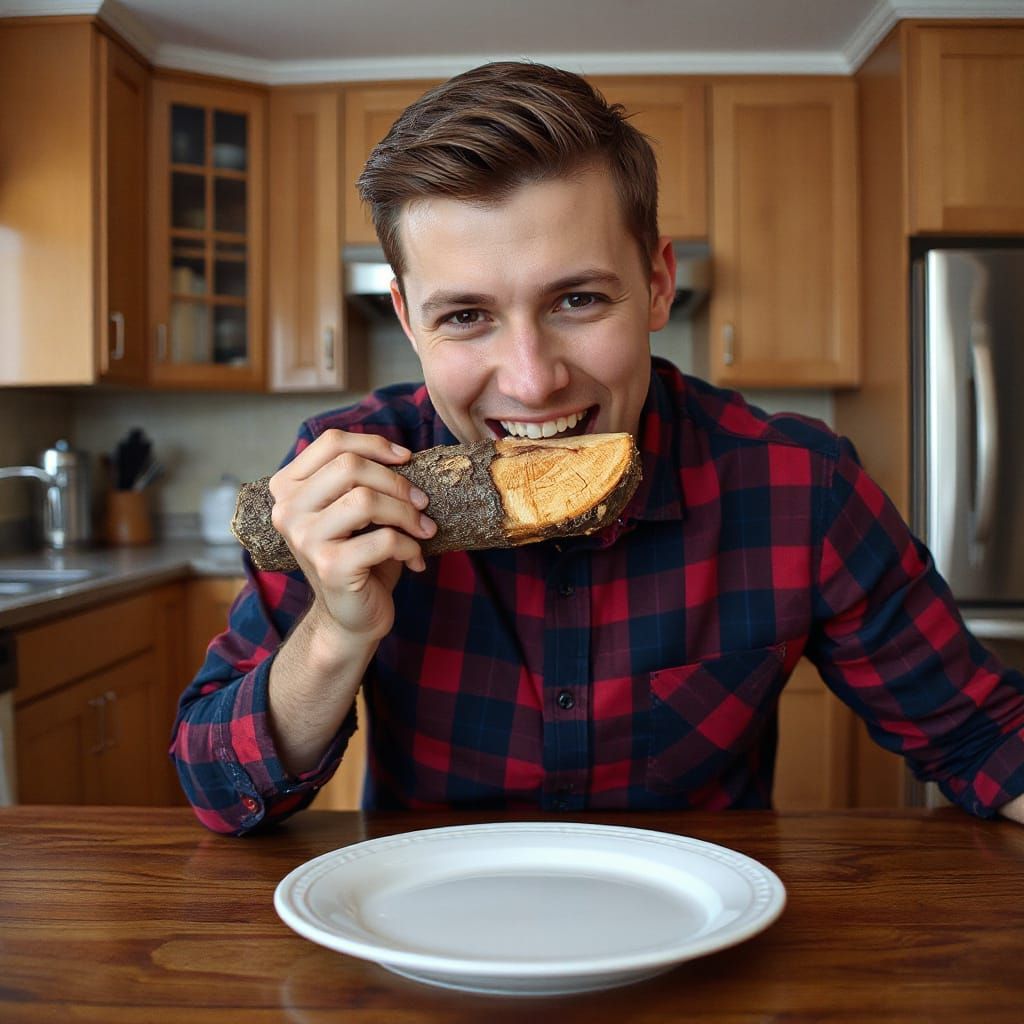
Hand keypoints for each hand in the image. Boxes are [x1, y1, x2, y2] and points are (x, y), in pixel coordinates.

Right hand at [268, 430, 434, 641]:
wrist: (352, 616)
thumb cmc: (360, 555)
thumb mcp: (354, 509)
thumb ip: (361, 478)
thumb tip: (402, 454)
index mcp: (287, 488)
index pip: (331, 442)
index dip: (375, 444)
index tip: (406, 459)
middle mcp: (287, 511)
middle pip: (350, 466)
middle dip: (396, 481)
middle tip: (422, 502)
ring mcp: (305, 539)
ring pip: (366, 500)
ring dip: (407, 514)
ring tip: (424, 529)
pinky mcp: (330, 567)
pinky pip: (384, 540)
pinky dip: (411, 546)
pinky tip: (416, 559)